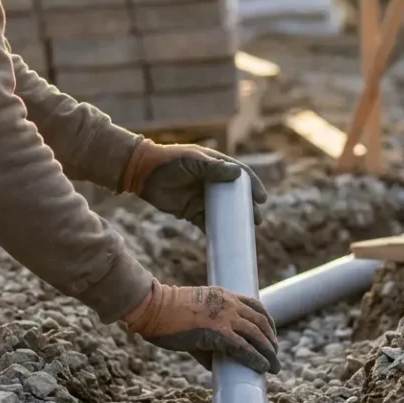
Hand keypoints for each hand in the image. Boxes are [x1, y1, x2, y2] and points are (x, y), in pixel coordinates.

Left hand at [120, 140, 266, 228]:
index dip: (252, 186)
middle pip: (234, 196)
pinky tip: (225, 240)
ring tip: (247, 231)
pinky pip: (206, 223)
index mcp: (215, 165)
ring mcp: (201, 197)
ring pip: (223, 211)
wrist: (142, 174)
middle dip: (247, 208)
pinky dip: (215, 231)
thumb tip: (237, 174)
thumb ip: (213, 168)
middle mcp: (211, 181)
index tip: (261, 198)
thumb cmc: (169, 162)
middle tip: (257, 220)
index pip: (240, 175)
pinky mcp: (190, 210)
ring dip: (234, 221)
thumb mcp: (192, 162)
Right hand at [122, 282, 280, 374]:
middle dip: (271, 340)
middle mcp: (229, 303)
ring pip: (257, 334)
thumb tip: (217, 364)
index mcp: (224, 296)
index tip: (271, 336)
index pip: (256, 306)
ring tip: (275, 366)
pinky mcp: (217, 332)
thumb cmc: (167, 315)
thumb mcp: (195, 318)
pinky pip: (243, 347)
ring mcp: (224, 316)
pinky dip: (256, 358)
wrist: (152, 308)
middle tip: (275, 355)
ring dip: (269, 352)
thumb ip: (209, 338)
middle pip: (261, 321)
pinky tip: (263, 367)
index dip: (268, 322)